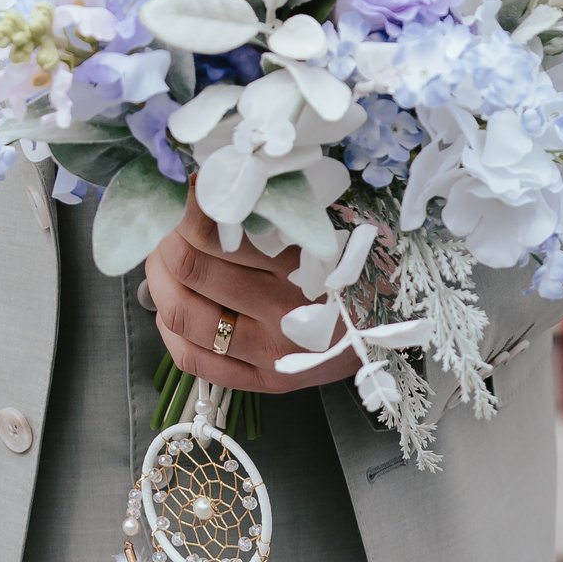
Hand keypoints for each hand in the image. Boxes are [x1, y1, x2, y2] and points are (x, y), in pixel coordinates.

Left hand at [143, 196, 345, 394]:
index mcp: (305, 267)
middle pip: (190, 267)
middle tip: (165, 220)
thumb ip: (277, 204)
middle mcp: (286, 315)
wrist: (404, 324)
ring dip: (158, 277)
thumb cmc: (364, 261)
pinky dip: (168, 327)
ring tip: (161, 255)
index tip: (189, 185)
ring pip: (182, 313)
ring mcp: (273, 355)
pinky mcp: (264, 382)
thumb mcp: (332, 219)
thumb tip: (214, 179)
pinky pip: (192, 358)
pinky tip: (168, 303)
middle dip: (165, 235)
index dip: (190, 204)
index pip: (218, 230)